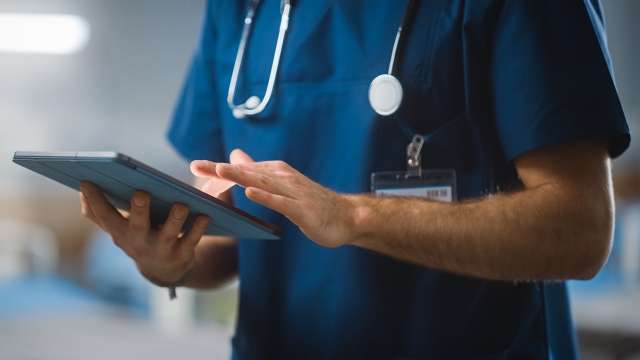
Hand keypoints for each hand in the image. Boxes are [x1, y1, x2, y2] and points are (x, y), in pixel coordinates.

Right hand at [79, 182, 209, 284]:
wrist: (164, 271)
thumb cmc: (139, 237)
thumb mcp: (117, 228)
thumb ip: (98, 212)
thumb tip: (82, 189)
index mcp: (120, 232)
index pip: (103, 216)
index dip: (94, 200)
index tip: (87, 181)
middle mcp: (139, 242)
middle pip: (137, 225)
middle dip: (138, 210)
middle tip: (141, 193)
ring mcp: (161, 249)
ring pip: (169, 233)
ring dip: (175, 218)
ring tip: (181, 204)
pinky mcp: (183, 254)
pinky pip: (192, 240)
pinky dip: (199, 228)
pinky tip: (205, 215)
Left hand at [197, 152, 354, 247]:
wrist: (346, 217)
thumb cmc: (312, 203)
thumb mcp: (281, 185)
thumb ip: (258, 172)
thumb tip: (236, 156)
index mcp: (276, 173)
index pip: (242, 170)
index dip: (218, 169)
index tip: (195, 166)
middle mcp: (282, 178)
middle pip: (247, 173)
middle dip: (221, 170)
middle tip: (196, 165)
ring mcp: (292, 192)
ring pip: (262, 183)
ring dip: (240, 176)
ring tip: (219, 171)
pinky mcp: (301, 209)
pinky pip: (281, 202)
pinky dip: (265, 196)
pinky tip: (250, 193)